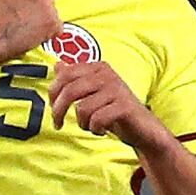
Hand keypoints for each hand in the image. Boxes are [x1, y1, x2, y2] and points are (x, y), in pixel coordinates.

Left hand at [44, 33, 158, 145]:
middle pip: (70, 90)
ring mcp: (116, 89)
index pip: (64, 74)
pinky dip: (95, 129)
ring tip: (91, 125)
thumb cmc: (114, 110)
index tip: (52, 108)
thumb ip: (76, 78)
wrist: (143, 127)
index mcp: (97, 67)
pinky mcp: (124, 106)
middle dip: (58, 111)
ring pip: (82, 108)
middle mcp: (106, 74)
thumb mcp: (93, 92)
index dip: (52, 93)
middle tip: (58, 124)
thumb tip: (57, 65)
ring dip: (82, 123)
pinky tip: (102, 130)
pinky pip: (97, 119)